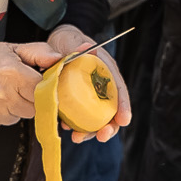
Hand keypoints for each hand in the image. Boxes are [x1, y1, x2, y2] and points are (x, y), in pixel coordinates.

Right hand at [0, 36, 54, 130]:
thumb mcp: (9, 47)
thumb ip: (37, 53)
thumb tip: (59, 59)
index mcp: (12, 74)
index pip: (43, 92)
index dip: (41, 89)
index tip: (35, 85)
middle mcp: (1, 95)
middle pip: (32, 110)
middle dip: (27, 100)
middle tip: (15, 87)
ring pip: (15, 118)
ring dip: (12, 109)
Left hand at [41, 24, 131, 141]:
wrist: (56, 44)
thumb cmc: (70, 41)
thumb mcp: (74, 42)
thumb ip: (80, 49)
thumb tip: (88, 50)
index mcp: (106, 71)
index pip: (119, 90)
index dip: (123, 106)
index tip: (124, 120)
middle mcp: (101, 86)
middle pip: (111, 111)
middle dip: (109, 127)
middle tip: (101, 136)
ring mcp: (89, 96)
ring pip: (95, 119)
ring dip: (88, 132)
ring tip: (77, 139)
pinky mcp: (76, 102)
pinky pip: (78, 118)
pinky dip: (73, 126)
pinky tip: (65, 130)